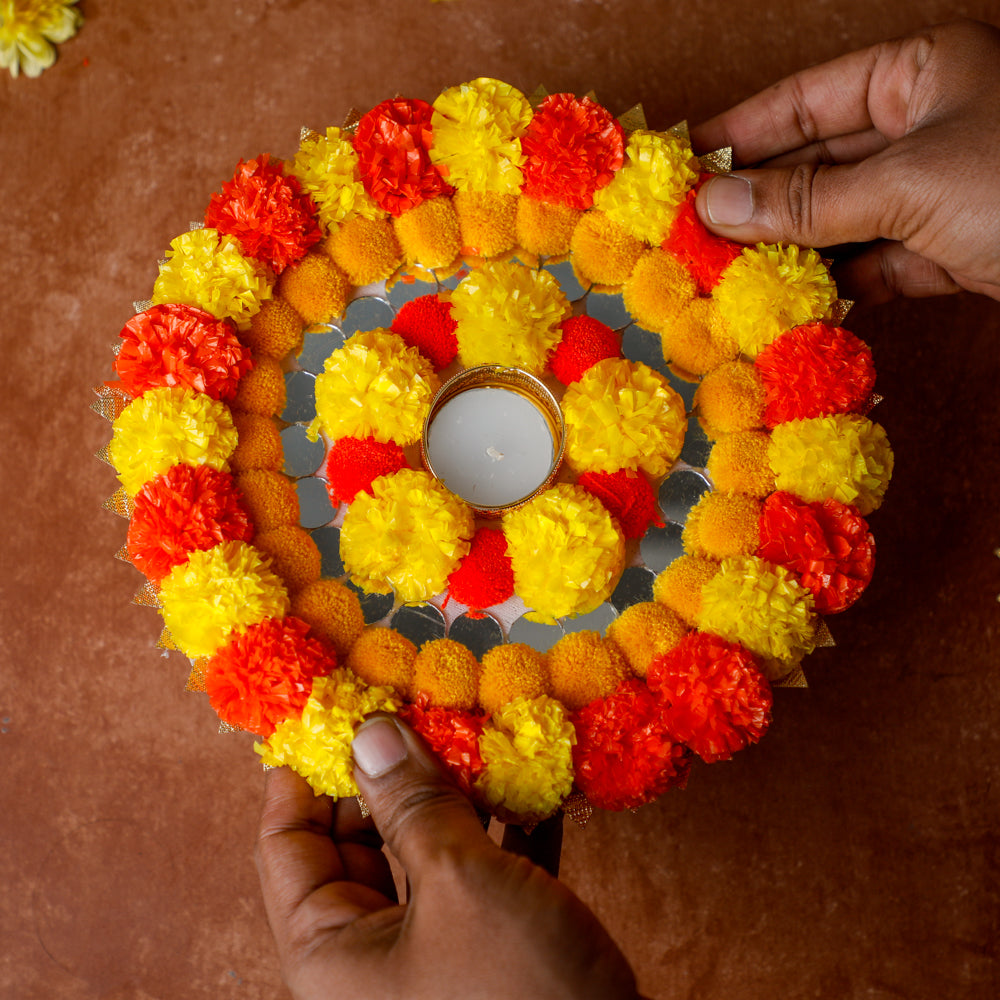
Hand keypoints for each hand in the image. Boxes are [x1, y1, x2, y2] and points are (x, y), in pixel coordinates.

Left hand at [256, 716, 644, 999]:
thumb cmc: (520, 994)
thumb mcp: (461, 884)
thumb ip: (414, 804)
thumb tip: (371, 732)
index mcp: (331, 954)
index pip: (286, 846)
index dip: (303, 774)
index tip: (332, 711)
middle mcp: (371, 957)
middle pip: (358, 843)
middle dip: (390, 777)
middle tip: (419, 712)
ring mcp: (433, 954)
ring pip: (424, 854)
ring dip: (454, 797)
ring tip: (475, 737)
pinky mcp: (490, 953)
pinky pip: (481, 876)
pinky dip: (502, 831)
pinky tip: (529, 786)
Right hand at [691, 19, 999, 305]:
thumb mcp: (908, 184)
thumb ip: (807, 200)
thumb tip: (717, 206)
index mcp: (922, 75)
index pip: (805, 100)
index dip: (739, 134)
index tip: (683, 167)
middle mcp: (926, 126)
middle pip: (817, 163)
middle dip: (757, 201)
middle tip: (693, 233)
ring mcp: (939, 190)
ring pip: (843, 220)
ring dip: (791, 250)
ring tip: (727, 274)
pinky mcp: (952, 249)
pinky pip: (877, 263)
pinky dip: (838, 284)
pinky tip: (790, 301)